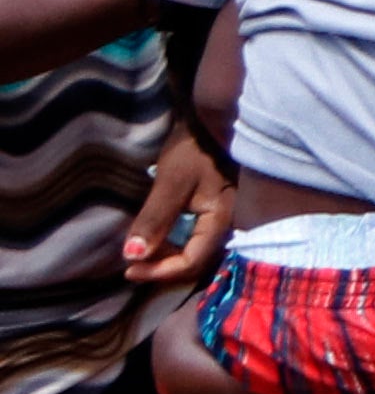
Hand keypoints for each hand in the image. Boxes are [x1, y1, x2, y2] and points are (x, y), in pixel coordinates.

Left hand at [124, 130, 228, 291]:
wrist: (213, 121)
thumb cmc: (195, 149)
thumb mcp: (171, 182)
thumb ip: (155, 220)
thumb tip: (132, 257)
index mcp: (222, 220)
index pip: (191, 262)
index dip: (159, 271)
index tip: (128, 268)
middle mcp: (228, 226)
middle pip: (195, 262)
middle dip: (162, 267)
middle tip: (131, 264)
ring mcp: (223, 219)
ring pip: (195, 252)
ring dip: (167, 256)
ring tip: (141, 250)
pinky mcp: (216, 212)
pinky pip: (195, 238)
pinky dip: (173, 243)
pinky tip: (158, 237)